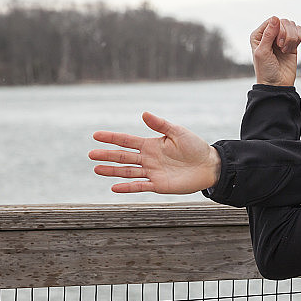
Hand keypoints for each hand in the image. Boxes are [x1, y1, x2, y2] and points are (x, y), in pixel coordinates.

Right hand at [89, 112, 220, 193]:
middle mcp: (149, 158)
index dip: (112, 138)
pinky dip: (127, 187)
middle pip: (123, 156)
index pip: (127, 141)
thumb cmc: (195, 147)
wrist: (209, 165)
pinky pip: (140, 186)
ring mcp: (152, 172)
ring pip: (127, 171)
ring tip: (96, 168)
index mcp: (152, 144)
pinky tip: (114, 187)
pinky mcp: (158, 185)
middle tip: (91, 154)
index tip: (96, 135)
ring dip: (112, 170)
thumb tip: (143, 113)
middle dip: (107, 155)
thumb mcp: (178, 132)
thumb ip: (161, 125)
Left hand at [250, 16, 300, 85]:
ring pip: (292, 25)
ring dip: (292, 38)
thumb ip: (268, 34)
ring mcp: (282, 38)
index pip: (273, 20)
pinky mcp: (292, 43)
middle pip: (284, 22)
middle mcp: (270, 34)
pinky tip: (292, 49)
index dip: (278, 29)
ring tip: (285, 50)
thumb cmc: (266, 70)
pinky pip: (299, 31)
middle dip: (286, 35)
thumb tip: (275, 17)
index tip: (278, 44)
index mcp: (259, 35)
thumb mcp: (262, 52)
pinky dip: (298, 39)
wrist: (277, 84)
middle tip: (281, 48)